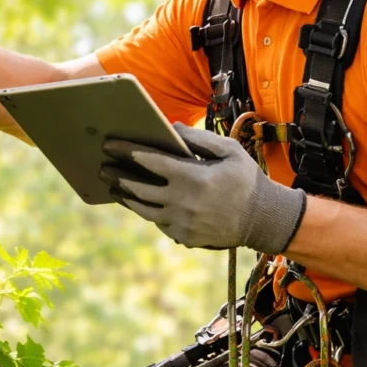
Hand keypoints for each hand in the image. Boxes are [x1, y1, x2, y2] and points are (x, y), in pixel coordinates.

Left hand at [99, 122, 305, 253]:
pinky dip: (148, 211)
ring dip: (126, 197)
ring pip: (144, 210)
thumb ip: (198, 138)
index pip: (150, 161)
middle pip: (139, 188)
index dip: (127, 151)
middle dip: (118, 176)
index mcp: (193, 177)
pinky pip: (159, 223)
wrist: (264, 219)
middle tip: (102, 168)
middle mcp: (183, 202)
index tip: (109, 145)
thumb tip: (170, 128)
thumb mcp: (229, 150)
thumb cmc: (246, 179)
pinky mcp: (185, 238)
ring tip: (114, 187)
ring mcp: (183, 223)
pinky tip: (139, 202)